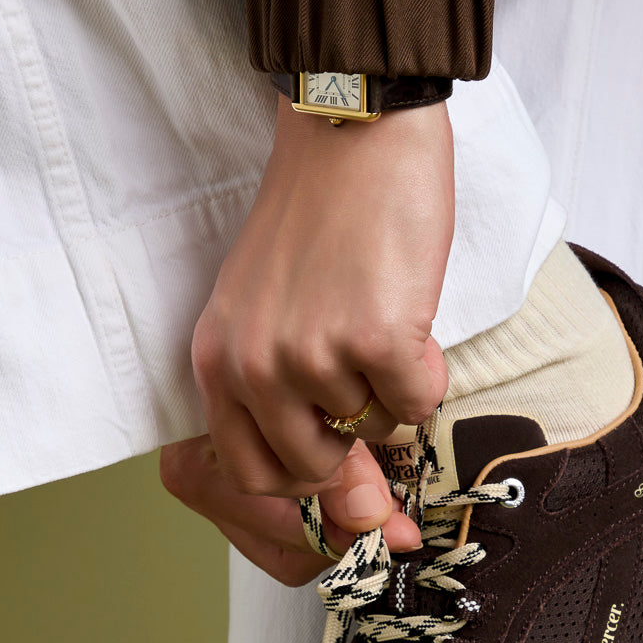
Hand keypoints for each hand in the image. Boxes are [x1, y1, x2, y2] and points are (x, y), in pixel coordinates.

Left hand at [161, 94, 453, 581]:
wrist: (353, 133)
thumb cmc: (317, 220)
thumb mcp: (270, 314)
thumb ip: (289, 401)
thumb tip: (357, 508)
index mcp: (216, 362)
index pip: (250, 477)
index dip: (303, 484)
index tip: (339, 467)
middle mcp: (253, 367)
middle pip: (311, 471)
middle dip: (351, 445)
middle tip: (367, 388)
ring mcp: (311, 357)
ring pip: (373, 431)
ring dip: (390, 392)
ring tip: (381, 321)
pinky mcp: (374, 340)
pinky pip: (416, 404)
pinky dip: (426, 372)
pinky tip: (409, 316)